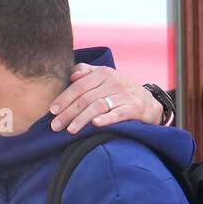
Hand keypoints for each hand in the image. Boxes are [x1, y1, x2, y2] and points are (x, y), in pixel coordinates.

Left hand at [49, 64, 163, 133]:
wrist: (149, 102)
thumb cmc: (119, 92)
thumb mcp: (105, 78)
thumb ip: (88, 73)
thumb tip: (72, 74)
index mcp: (104, 73)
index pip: (80, 86)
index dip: (64, 98)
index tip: (52, 111)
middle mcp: (115, 82)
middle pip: (86, 98)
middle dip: (69, 113)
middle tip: (55, 126)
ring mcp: (125, 95)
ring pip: (99, 106)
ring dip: (82, 119)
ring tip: (70, 130)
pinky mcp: (136, 108)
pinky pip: (119, 114)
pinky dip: (107, 119)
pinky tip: (95, 125)